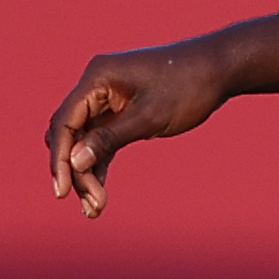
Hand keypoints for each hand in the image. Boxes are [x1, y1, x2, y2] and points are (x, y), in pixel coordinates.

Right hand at [44, 44, 231, 217]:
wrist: (219, 69)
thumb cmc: (187, 86)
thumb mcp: (149, 116)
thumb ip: (110, 138)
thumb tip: (74, 161)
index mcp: (97, 79)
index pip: (64, 122)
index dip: (59, 158)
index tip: (62, 191)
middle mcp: (96, 87)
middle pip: (71, 134)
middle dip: (75, 171)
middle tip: (92, 205)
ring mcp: (108, 99)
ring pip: (85, 142)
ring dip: (87, 173)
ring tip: (95, 209)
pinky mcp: (122, 111)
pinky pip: (102, 141)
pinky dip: (100, 164)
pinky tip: (101, 194)